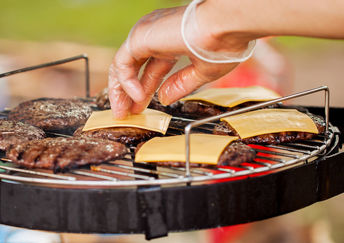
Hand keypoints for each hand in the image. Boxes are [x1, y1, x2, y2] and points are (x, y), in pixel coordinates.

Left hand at [108, 5, 241, 118]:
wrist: (225, 26)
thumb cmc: (223, 43)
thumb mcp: (201, 72)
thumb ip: (180, 85)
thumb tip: (164, 99)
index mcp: (171, 41)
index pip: (150, 69)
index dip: (144, 90)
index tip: (139, 108)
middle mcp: (156, 36)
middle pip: (133, 68)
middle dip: (127, 93)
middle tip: (126, 113)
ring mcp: (146, 35)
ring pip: (123, 65)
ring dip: (120, 91)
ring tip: (123, 112)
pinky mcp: (139, 37)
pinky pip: (123, 63)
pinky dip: (126, 83)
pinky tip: (137, 98)